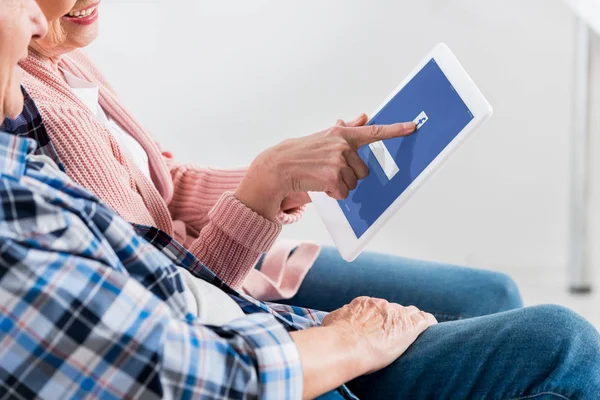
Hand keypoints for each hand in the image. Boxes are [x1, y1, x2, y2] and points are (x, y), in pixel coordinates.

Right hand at [236, 115, 415, 219]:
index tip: (412, 126)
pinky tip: (320, 185)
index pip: (374, 132)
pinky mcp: (333, 178)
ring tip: (321, 176)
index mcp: (342, 135)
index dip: (396, 130)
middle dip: (349, 175)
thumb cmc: (302, 152)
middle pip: (363, 171)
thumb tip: (364, 117)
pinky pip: (343, 193)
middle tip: (328, 170)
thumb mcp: (325, 137)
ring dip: (340, 185)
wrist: (279, 166)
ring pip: (353, 184)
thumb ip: (348, 129)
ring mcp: (338, 162)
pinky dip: (333, 194)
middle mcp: (343, 146)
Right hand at [322, 297, 436, 373]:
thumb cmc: (335, 336)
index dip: (380, 316)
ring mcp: (397, 314)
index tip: (378, 325)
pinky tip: (430, 328)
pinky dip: (428, 323)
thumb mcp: (332, 320)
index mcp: (364, 303)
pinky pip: (425, 320)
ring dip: (411, 321)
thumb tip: (340, 317)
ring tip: (413, 331)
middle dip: (395, 319)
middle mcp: (381, 305)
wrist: (346, 345)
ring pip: (410, 313)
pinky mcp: (409, 327)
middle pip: (394, 309)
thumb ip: (341, 316)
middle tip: (393, 333)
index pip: (378, 306)